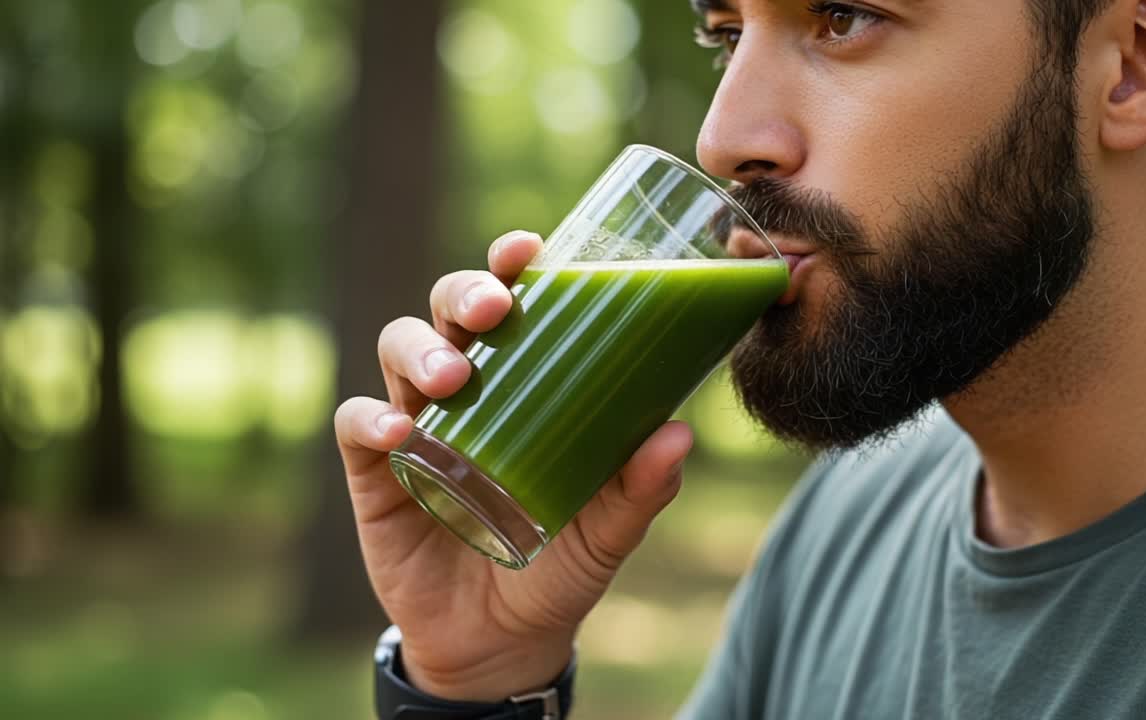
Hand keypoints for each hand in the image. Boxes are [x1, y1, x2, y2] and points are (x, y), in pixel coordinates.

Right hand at [334, 230, 692, 701]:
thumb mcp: (607, 532)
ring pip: (397, 349)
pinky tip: (398, 432)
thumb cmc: (559, 567)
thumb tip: (679, 433)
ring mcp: (414, 424)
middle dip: (464, 293)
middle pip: (447, 310)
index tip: (530, 248)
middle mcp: (465, 388)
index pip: (512, 303)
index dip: (512, 264)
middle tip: (495, 309)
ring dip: (421, 350)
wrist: (501, 645)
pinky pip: (357, 425)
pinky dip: (371, 418)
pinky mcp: (374, 473)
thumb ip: (640, 489)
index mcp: (523, 382)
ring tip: (455, 377)